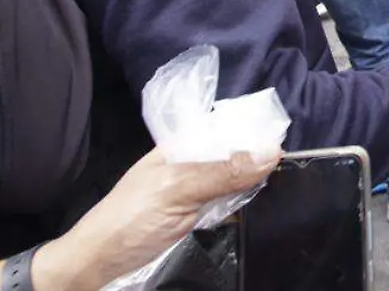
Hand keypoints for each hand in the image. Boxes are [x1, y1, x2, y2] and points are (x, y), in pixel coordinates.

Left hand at [33, 147, 277, 290]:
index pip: (225, 128)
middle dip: (257, 160)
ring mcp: (191, 191)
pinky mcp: (193, 216)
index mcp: (180, 146)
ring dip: (251, 185)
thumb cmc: (130, 219)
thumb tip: (269, 154)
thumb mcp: (178, 191)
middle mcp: (188, 164)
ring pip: (232, 180)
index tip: (287, 144)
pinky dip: (240, 206)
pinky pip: (225, 204)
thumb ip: (221, 173)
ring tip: (280, 187)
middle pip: (232, 154)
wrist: (98, 261)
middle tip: (290, 169)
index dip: (254, 133)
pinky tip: (254, 208)